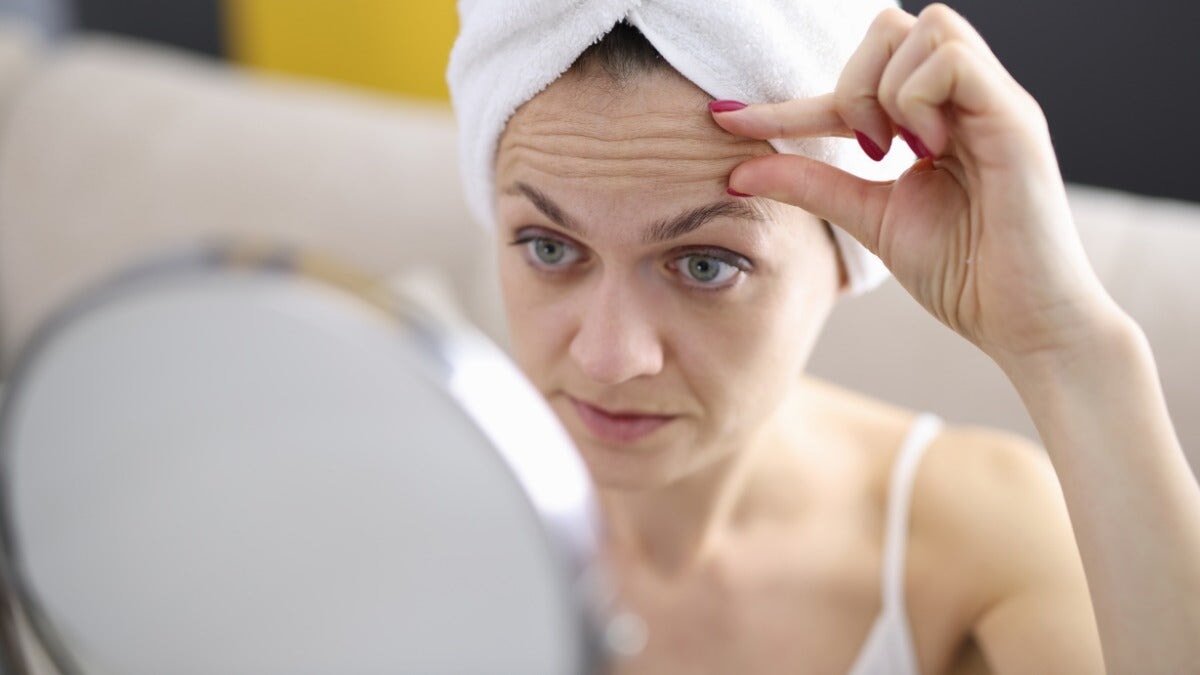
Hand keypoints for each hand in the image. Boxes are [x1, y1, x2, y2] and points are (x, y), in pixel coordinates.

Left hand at [712, 4, 1118, 370]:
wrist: (1021, 325)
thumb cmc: (963, 275)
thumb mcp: (869, 219)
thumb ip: (811, 186)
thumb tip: (737, 171)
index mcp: (936, 118)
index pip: (857, 80)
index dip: (789, 101)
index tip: (728, 120)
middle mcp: (967, 99)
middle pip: (891, 25)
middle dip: (853, 83)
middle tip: (863, 149)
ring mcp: (993, 103)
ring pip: (923, 27)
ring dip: (886, 89)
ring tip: (896, 152)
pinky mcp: (1015, 119)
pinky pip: (951, 61)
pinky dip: (918, 99)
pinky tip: (926, 150)